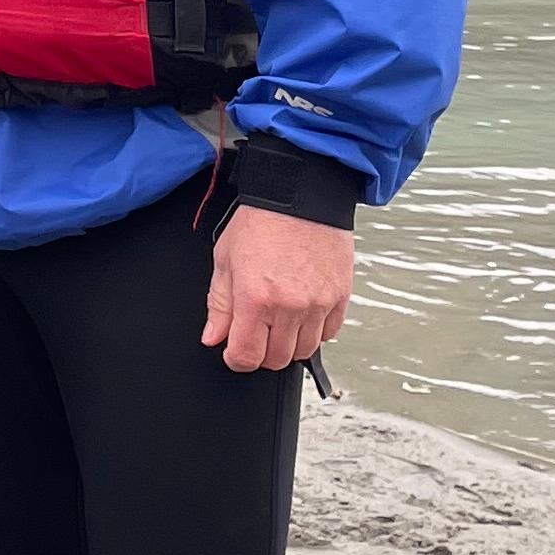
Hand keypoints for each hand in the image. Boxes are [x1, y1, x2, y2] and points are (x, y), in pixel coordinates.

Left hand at [202, 204, 353, 375]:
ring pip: (304, 350)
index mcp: (256, 298)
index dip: (236, 360)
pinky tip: (302, 312)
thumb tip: (214, 337)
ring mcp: (318, 303)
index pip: (246, 356)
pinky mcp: (340, 296)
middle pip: (277, 360)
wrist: (300, 194)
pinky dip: (315, 330)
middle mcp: (290, 306)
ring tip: (279, 321)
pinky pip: (329, 333)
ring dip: (288, 344)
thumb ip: (219, 304)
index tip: (234, 352)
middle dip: (262, 354)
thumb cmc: (261, 221)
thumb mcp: (226, 259)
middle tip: (256, 334)